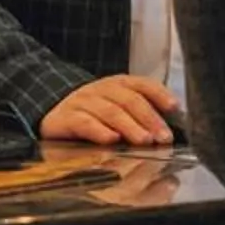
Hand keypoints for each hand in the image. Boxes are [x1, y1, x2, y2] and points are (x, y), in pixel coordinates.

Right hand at [39, 75, 181, 146]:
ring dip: (130, 126)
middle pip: (129, 100)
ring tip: (145, 140)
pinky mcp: (64, 119)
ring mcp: (81, 102)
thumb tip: (166, 134)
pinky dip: (99, 131)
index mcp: (117, 85)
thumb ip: (139, 118)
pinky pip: (84, 123)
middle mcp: (100, 90)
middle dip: (149, 118)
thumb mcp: (115, 110)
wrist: (50, 114)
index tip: (174, 107)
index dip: (159, 94)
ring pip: (110, 111)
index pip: (142, 84)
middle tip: (163, 137)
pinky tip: (112, 139)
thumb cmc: (90, 116)